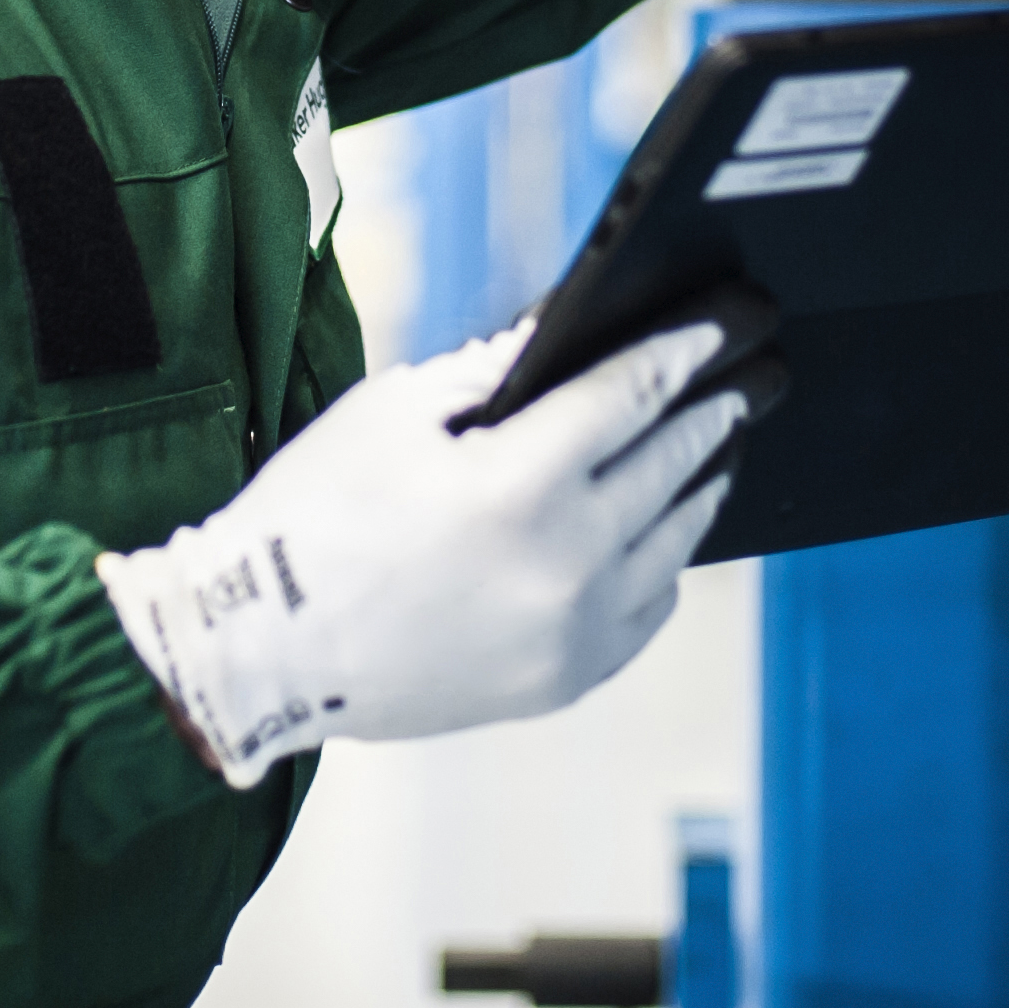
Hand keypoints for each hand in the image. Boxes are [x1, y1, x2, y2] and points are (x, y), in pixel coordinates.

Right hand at [97, 314, 754, 786]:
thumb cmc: (311, 517)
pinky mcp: (558, 683)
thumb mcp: (390, 413)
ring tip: (718, 447)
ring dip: (702, 485)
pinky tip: (666, 533)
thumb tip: (563, 340)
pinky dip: (666, 564)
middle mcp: (562, 563)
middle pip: (672, 466)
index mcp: (516, 484)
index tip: (726, 324)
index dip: (685, 350)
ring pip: (674, 545)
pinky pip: (645, 612)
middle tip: (751, 379)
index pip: (632, 395)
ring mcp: (568, 633)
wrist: (258, 651)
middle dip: (715, 412)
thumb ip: (487, 376)